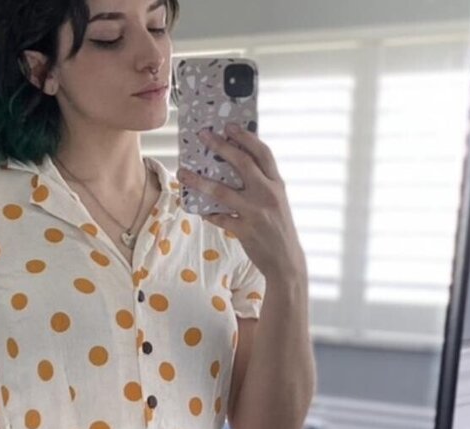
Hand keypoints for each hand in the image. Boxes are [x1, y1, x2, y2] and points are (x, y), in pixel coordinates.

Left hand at [177, 124, 305, 281]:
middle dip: (220, 147)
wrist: (286, 261)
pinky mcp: (245, 230)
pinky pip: (220, 218)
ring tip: (184, 173)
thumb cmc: (279, 228)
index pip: (262, 153)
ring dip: (199, 181)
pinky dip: (208, 213)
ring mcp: (255, 212)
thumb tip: (239, 165)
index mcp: (276, 184)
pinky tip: (200, 210)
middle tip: (203, 136)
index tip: (229, 126)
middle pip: (242, 163)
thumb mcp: (278, 201)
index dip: (245, 137)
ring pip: (222, 191)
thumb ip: (263, 184)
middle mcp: (267, 194)